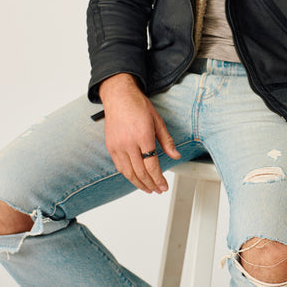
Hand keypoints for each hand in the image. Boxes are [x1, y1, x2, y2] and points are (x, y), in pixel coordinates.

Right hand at [99, 74, 180, 192]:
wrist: (119, 96)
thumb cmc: (138, 105)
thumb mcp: (157, 120)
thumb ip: (166, 140)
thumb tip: (176, 155)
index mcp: (143, 136)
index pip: (152, 165)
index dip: (159, 179)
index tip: (164, 186)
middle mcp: (129, 143)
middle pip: (140, 172)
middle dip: (151, 184)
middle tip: (158, 190)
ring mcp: (118, 146)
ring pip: (128, 173)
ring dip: (139, 184)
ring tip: (148, 188)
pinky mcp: (110, 147)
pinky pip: (119, 167)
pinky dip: (128, 175)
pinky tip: (135, 178)